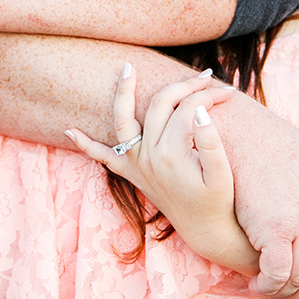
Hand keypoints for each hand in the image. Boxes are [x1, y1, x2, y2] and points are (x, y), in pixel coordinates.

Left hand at [66, 65, 259, 273]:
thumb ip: (211, 142)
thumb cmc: (217, 201)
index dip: (210, 96)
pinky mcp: (131, 174)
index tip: (230, 92)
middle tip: (205, 76)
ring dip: (122, 94)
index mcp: (171, 153)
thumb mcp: (222, 174)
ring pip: (123, 121)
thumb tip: (200, 110)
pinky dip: (85, 145)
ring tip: (126, 68)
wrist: (204, 229)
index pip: (189, 109)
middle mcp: (148, 156)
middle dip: (184, 86)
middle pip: (160, 105)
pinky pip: (103, 157)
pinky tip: (69, 131)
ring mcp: (136, 164)